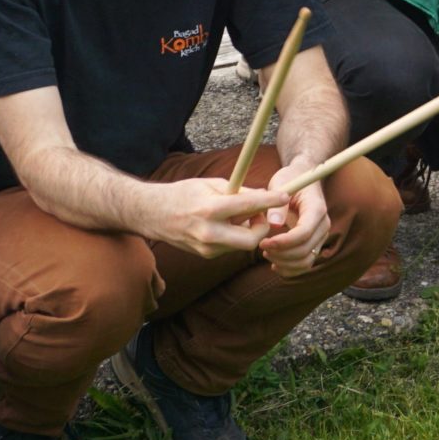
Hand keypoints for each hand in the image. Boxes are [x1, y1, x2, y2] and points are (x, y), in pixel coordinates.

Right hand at [139, 175, 290, 259]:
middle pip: (251, 240)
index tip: (285, 196)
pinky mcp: (205, 255)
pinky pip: (230, 247)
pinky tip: (228, 224)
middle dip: (263, 227)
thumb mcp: (211, 184)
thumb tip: (264, 196)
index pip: (248, 206)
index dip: (270, 202)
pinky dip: (236, 235)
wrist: (153, 214)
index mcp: (209, 210)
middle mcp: (208, 233)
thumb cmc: (183, 193)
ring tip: (241, 215)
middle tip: (262, 214)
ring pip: (242, 244)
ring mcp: (206, 248)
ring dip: (248, 230)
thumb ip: (239, 192)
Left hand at [257, 178, 331, 276]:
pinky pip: (306, 264)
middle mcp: (323, 224)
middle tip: (262, 247)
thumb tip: (274, 224)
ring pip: (307, 261)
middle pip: (305, 250)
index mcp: (316, 208)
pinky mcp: (315, 243)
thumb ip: (277, 204)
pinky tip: (275, 264)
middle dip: (281, 254)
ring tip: (267, 254)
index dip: (283, 242)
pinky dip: (291, 269)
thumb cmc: (290, 179)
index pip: (304, 233)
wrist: (303, 177)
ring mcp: (320, 236)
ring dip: (285, 264)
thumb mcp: (281, 183)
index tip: (263, 242)